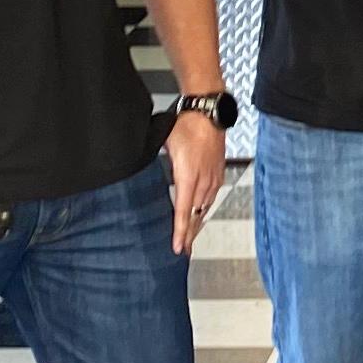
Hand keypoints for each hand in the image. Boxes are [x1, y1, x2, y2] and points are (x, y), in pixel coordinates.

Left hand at [164, 112, 225, 255]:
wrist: (208, 112)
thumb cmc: (187, 125)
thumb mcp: (165, 146)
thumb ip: (159, 166)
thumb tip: (145, 174)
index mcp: (188, 177)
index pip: (184, 212)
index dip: (181, 232)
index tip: (178, 247)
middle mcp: (204, 181)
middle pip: (197, 216)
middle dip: (190, 235)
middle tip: (184, 250)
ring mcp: (213, 178)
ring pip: (205, 208)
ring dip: (197, 223)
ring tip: (191, 235)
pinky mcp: (218, 173)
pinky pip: (211, 197)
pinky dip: (204, 209)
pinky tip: (201, 211)